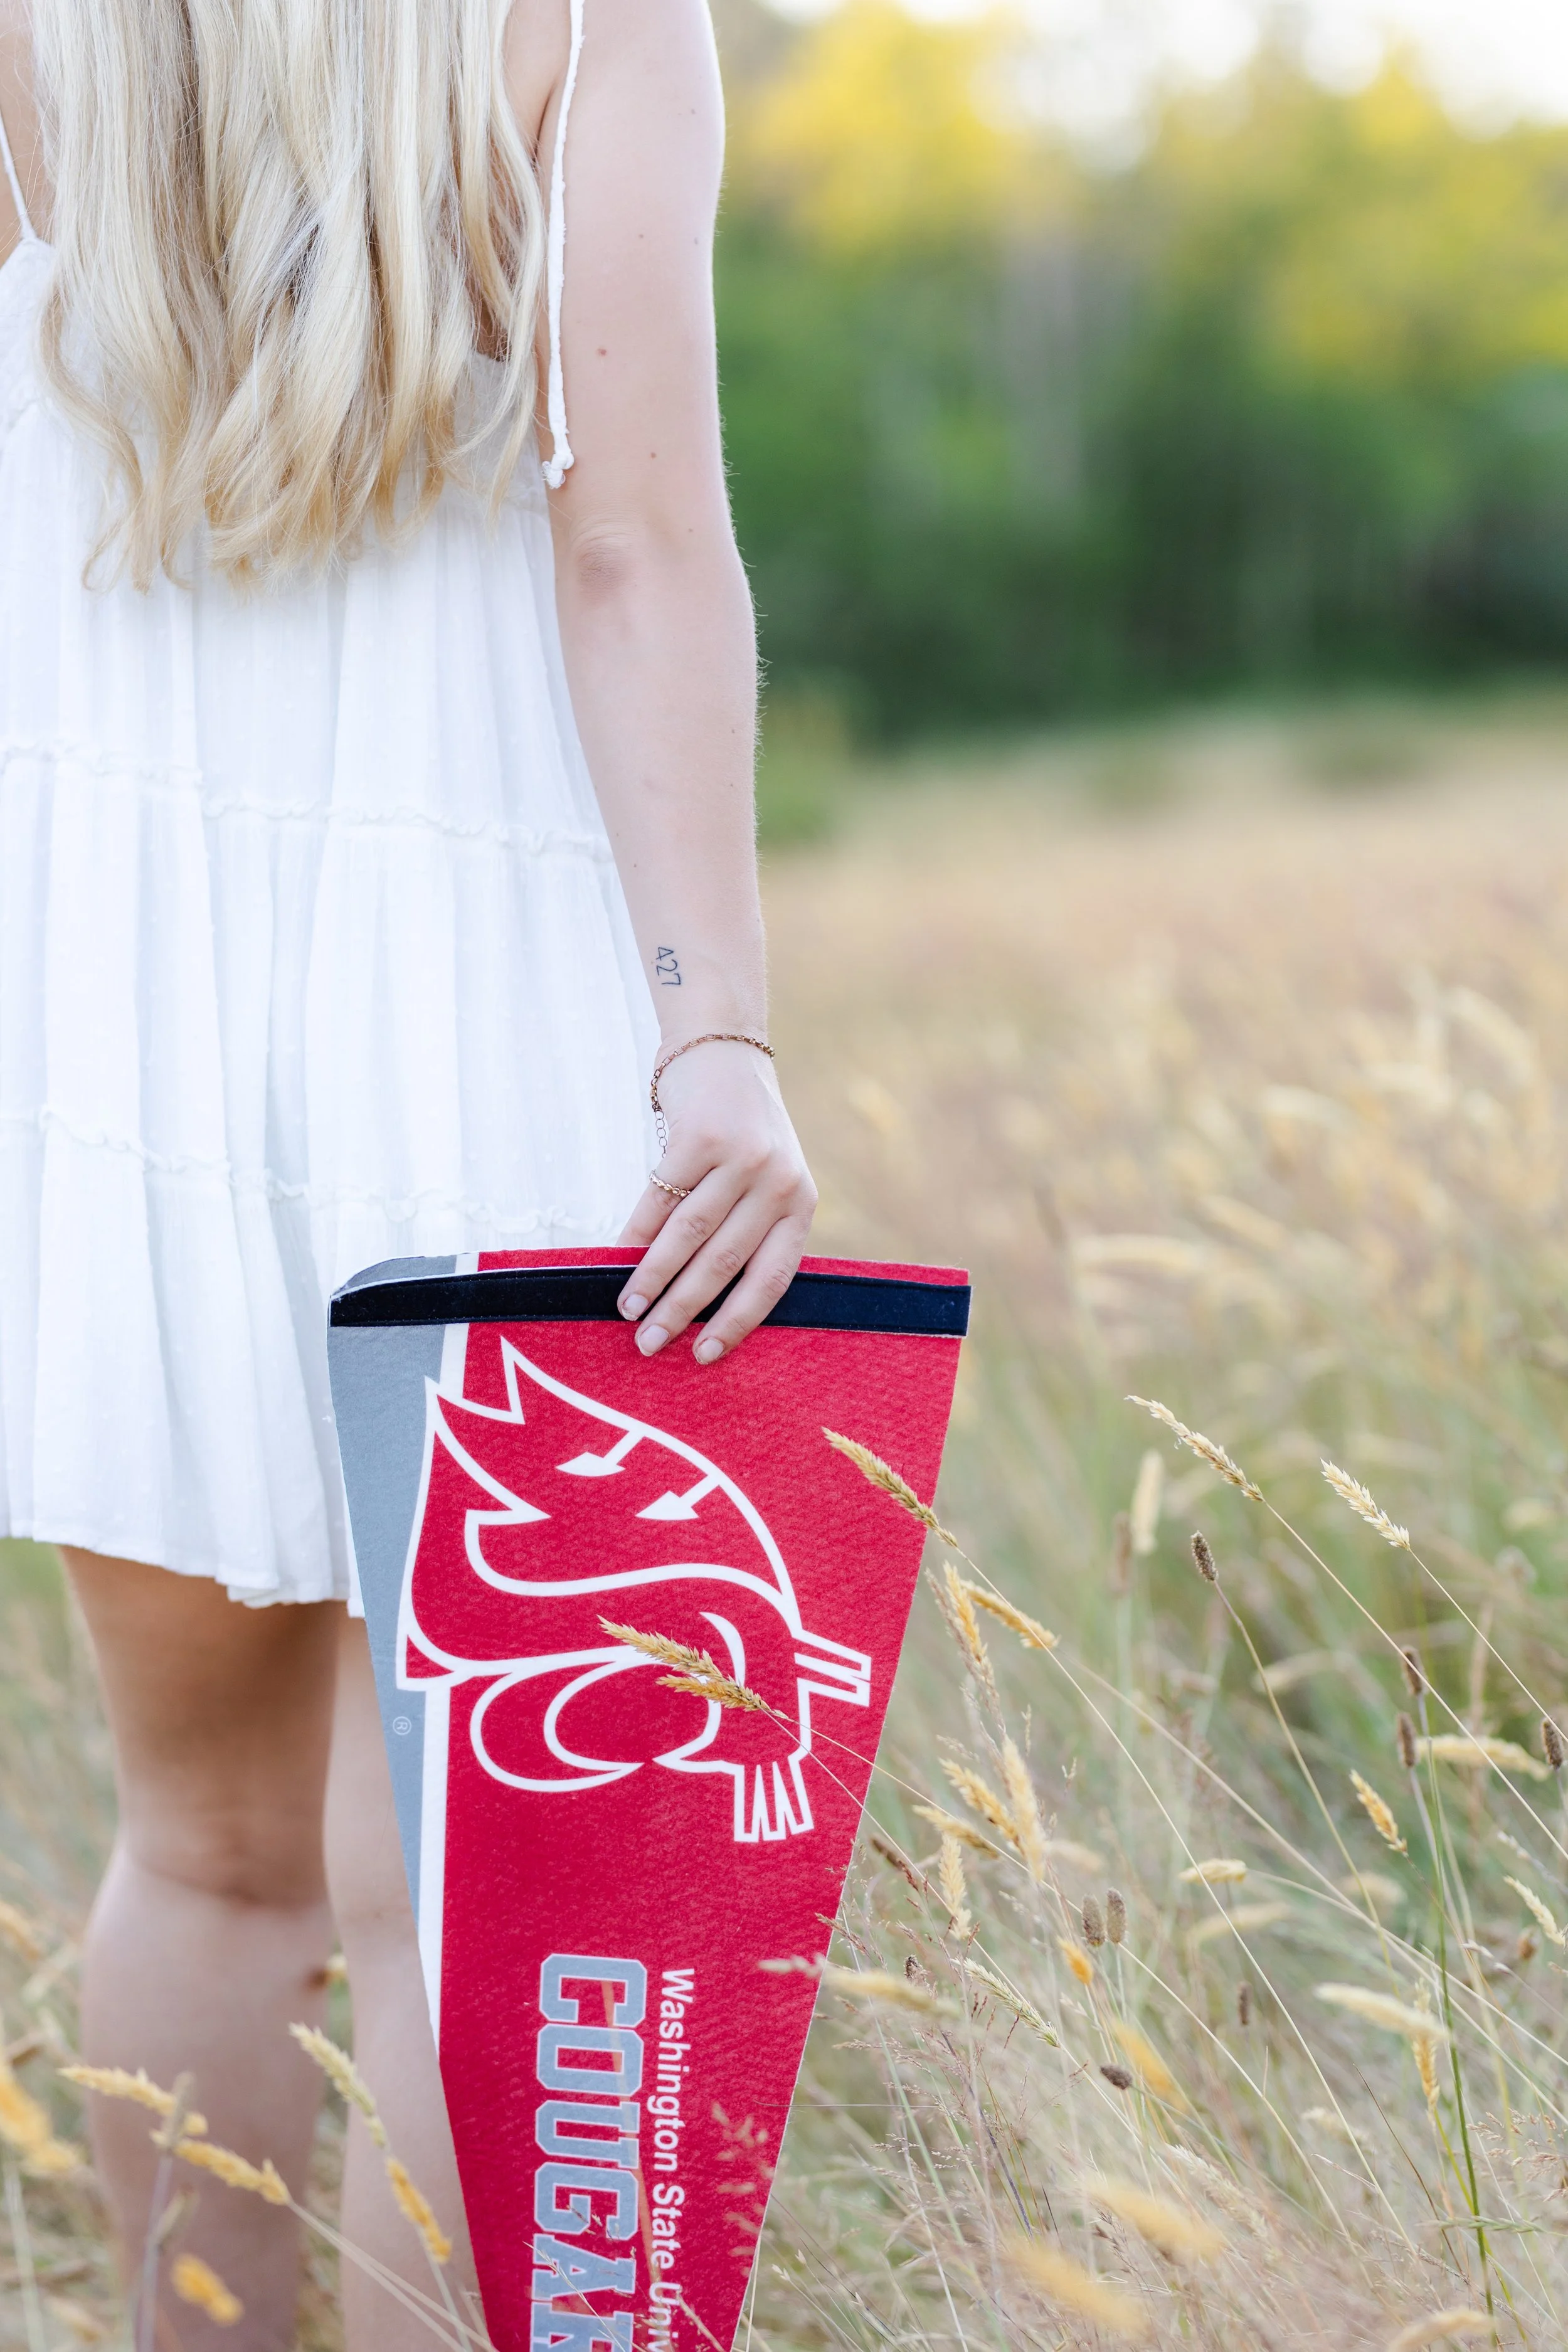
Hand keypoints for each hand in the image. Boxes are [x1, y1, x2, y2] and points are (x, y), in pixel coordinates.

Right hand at [616, 1040, 816, 1361]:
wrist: (723, 1052)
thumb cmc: (740, 1133)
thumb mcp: (767, 1179)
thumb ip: (749, 1230)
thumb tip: (701, 1306)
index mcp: (800, 1203)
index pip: (771, 1278)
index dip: (737, 1321)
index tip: (704, 1355)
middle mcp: (777, 1182)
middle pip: (723, 1262)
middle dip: (683, 1309)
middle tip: (650, 1343)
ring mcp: (740, 1158)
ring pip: (688, 1235)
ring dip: (652, 1278)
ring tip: (627, 1308)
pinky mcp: (700, 1137)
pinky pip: (658, 1200)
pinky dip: (635, 1234)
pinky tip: (617, 1257)